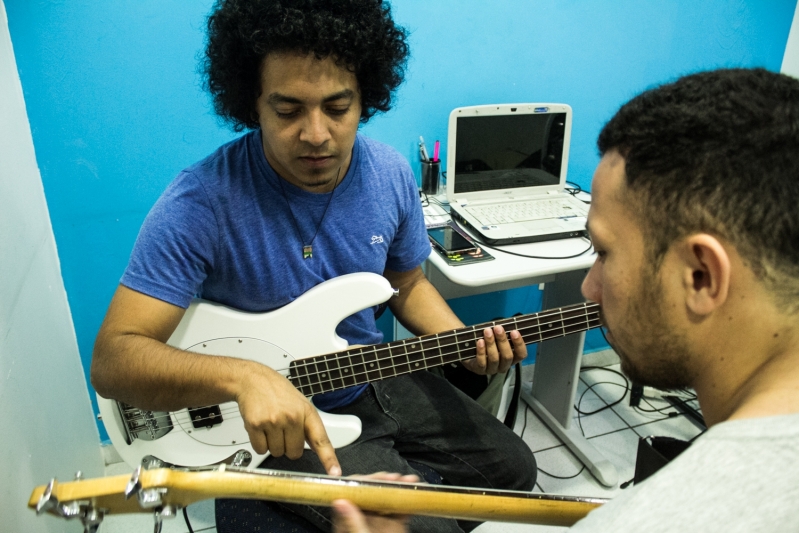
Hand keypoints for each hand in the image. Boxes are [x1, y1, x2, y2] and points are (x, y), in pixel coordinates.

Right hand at [234, 361, 340, 475]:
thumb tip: (316, 449)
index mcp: (307, 413)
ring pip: (277, 453)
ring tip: (270, 425)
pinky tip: (261, 427)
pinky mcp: (256, 425)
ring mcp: (274, 421)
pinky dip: (260, 443)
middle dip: (288, 446)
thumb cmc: (278, 392)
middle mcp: (292, 417)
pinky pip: (261, 449)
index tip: (335, 472)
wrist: (253, 380)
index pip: (321, 439)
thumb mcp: (300, 404)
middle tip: (282, 429)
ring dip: (273, 444)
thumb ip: (307, 425)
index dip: (329, 458)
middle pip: (294, 453)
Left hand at [332, 473, 417, 532]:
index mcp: (348, 521)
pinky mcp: (394, 525)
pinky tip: (415, 491)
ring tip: (409, 480)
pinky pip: (402, 509)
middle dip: (384, 481)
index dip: (362, 481)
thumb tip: (340, 501)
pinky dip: (410, 499)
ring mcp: (379, 520)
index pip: (351, 493)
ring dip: (399, 486)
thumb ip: (351, 522)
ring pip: (388, 497)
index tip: (373, 477)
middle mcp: (363, 517)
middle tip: (394, 477)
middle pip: (372, 491)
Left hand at [461, 325, 526, 374]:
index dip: (519, 344)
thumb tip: (506, 324)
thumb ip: (503, 334)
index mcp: (512, 359)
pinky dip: (481, 351)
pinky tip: (480, 341)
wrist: (470, 354)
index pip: (521, 354)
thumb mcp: (497, 338)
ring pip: (494, 359)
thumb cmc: (488, 343)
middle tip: (498, 328)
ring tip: (487, 331)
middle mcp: (504, 366)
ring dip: (491, 343)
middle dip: (503, 341)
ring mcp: (492, 369)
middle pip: (507, 356)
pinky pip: (482, 362)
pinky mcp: (480, 370)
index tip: (514, 331)